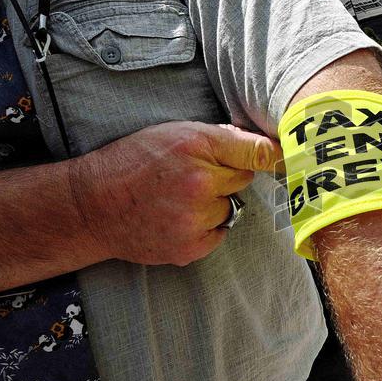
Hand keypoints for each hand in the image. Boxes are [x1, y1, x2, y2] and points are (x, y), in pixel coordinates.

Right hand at [70, 122, 281, 266]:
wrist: (91, 206)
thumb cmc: (133, 162)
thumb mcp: (173, 133)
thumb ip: (218, 138)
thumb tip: (264, 146)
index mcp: (195, 146)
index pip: (256, 152)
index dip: (273, 155)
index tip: (289, 157)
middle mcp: (199, 182)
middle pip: (243, 180)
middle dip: (227, 177)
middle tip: (194, 176)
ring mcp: (195, 218)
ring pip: (230, 208)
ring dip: (214, 205)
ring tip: (178, 200)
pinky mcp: (190, 246)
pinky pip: (219, 233)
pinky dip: (205, 228)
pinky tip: (176, 219)